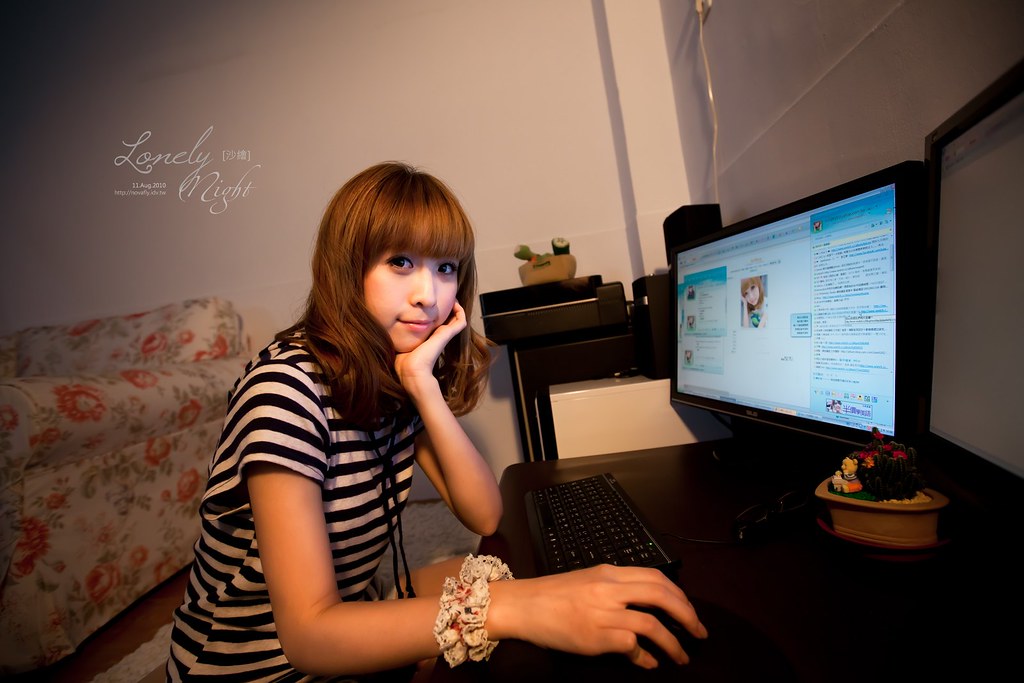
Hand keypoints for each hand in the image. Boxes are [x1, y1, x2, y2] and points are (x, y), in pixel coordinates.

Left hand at [393, 300, 466, 391]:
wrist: (411, 370)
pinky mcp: (447, 334)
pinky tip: (455, 303)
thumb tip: (386, 327)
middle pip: (449, 319)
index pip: (437, 322)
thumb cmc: (403, 360)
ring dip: (456, 307)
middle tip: (445, 298)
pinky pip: (461, 321)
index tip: (432, 303)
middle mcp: (438, 335)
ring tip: (452, 298)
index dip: (437, 312)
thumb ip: (398, 335)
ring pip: (458, 318)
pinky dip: (461, 311)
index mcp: (429, 338)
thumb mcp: (401, 343)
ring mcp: (445, 335)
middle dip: (447, 307)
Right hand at [490, 565, 706, 668]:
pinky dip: (646, 658)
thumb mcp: (588, 582)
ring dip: (674, 644)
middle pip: (662, 596)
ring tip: (682, 657)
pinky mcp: (596, 637)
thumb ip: (616, 589)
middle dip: (687, 615)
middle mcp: (609, 589)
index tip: (689, 609)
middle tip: (700, 632)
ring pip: (652, 625)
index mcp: (609, 572)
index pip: (656, 577)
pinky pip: (633, 647)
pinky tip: (648, 664)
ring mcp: (603, 613)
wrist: (522, 605)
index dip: (679, 594)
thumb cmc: (551, 596)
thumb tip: (645, 608)